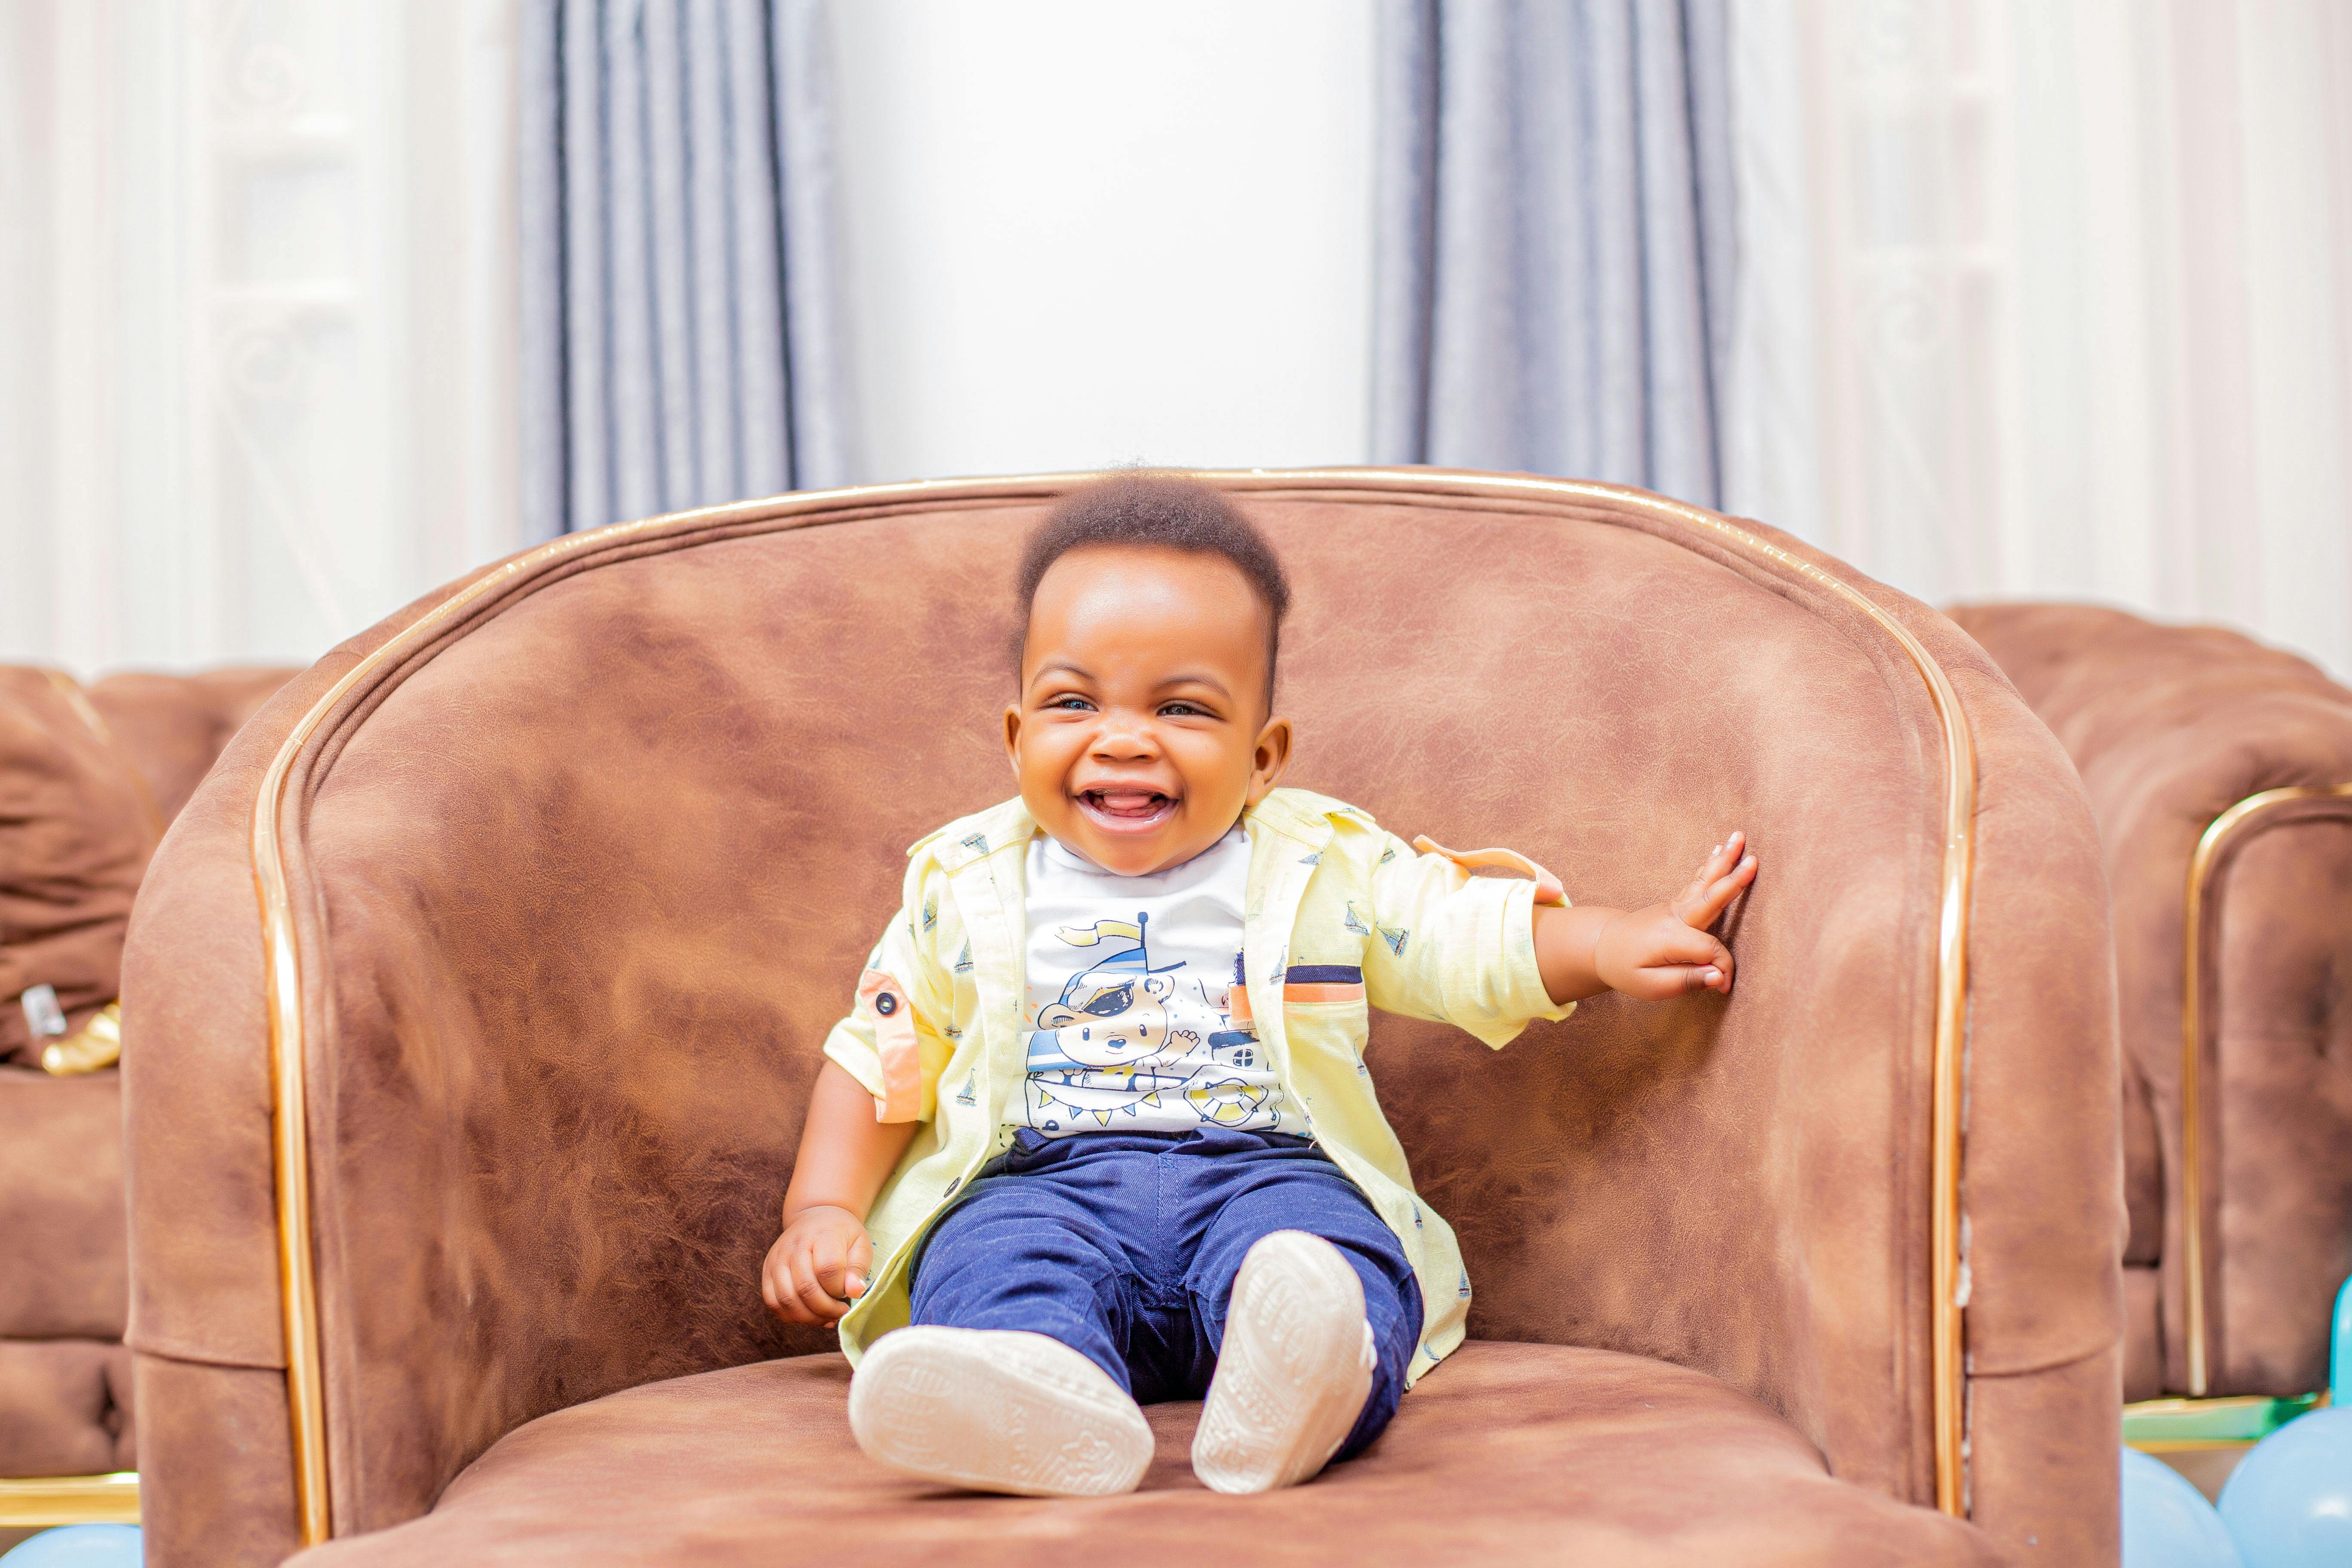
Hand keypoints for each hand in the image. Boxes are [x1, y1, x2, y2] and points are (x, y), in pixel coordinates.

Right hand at [761, 1203, 873, 1324]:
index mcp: (822, 1234)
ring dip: (809, 1317)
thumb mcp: (860, 1244)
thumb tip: (855, 1292)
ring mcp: (777, 1258)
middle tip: (839, 1311)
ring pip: (787, 1300)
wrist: (816, 1217)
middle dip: (826, 1309)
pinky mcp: (767, 1271)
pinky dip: (790, 1316)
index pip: (828, 1270)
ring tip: (826, 1316)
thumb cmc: (841, 1235)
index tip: (848, 1293)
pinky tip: (808, 1314)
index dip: (839, 1289)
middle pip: (806, 1288)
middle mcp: (795, 1245)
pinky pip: (773, 1302)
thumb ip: (858, 1268)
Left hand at [1592, 831, 1756, 999]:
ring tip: (1739, 837)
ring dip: (1723, 860)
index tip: (1724, 988)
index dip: (1723, 969)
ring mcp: (1675, 907)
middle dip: (1734, 881)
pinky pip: (1697, 884)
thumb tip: (1718, 977)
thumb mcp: (1651, 987)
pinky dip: (1710, 866)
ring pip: (1704, 883)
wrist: (1603, 946)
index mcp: (1670, 938)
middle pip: (1710, 898)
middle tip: (1753, 861)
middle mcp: (1674, 917)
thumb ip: (1686, 980)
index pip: (1710, 951)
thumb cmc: (1626, 969)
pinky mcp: (1677, 904)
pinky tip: (1720, 849)